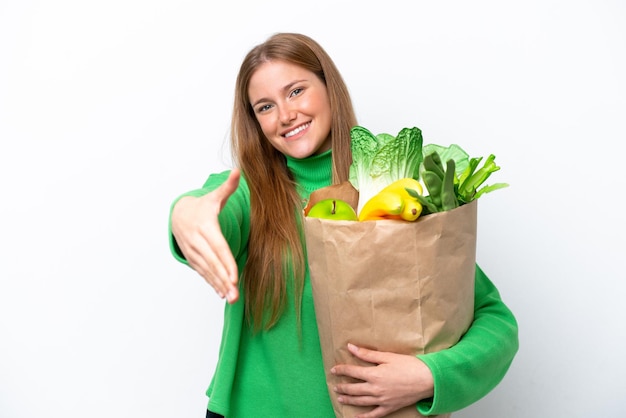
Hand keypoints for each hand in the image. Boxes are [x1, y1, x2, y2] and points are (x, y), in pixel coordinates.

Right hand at [171, 169, 240, 302]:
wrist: (178, 214)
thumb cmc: (201, 207)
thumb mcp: (213, 197)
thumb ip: (227, 187)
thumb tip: (238, 171)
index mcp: (205, 227)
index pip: (218, 248)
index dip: (226, 263)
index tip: (234, 277)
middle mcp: (198, 242)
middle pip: (213, 263)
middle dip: (224, 280)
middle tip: (235, 295)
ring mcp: (194, 252)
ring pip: (208, 271)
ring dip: (219, 285)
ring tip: (232, 298)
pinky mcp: (193, 259)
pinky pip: (203, 273)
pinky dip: (212, 283)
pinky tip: (222, 293)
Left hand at [330, 343, 433, 417]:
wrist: (427, 379)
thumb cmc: (409, 365)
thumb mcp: (387, 356)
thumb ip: (367, 354)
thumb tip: (351, 347)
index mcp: (374, 374)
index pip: (352, 371)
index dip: (341, 370)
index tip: (334, 369)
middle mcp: (375, 388)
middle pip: (353, 388)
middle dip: (342, 386)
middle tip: (335, 385)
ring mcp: (382, 400)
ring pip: (360, 401)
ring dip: (349, 399)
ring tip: (340, 397)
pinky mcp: (389, 407)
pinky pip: (374, 414)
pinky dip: (364, 417)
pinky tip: (356, 417)